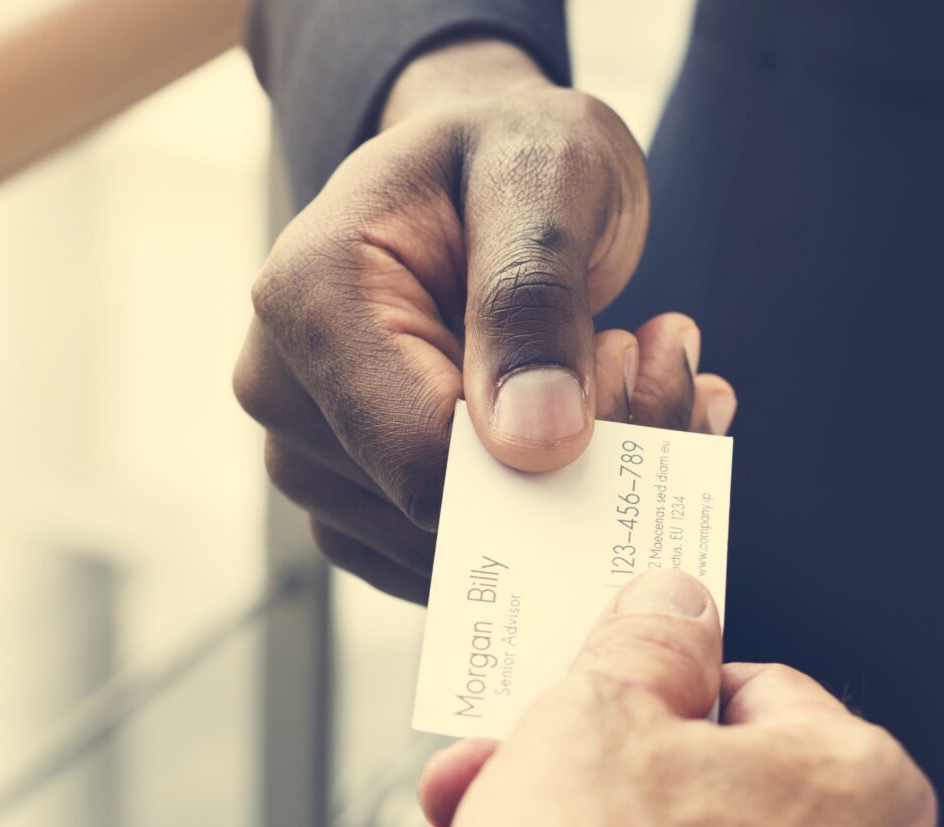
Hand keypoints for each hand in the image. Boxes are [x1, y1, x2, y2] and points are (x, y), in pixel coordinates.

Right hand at [232, 38, 735, 599]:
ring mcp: (304, 457)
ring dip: (575, 488)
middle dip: (580, 462)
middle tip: (663, 360)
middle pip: (438, 511)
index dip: (545, 454)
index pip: (421, 455)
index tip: (631, 361)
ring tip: (642, 373)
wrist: (472, 169)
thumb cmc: (504, 151)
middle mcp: (279, 391)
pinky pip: (447, 558)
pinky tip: (605, 431)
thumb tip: (535, 444)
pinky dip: (542, 516)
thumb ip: (534, 296)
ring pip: (452, 547)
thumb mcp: (544, 173)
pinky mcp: (344, 504)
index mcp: (307, 298)